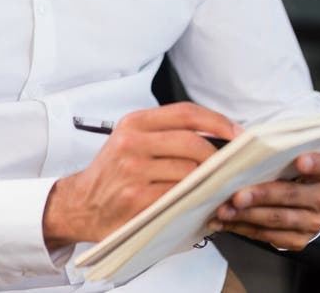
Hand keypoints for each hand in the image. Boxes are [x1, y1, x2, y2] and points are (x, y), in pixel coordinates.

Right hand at [43, 102, 240, 247]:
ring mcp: (134, 172)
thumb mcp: (131, 141)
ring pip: (189, 172)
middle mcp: (132, 142)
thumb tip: (217, 138)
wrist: (81, 204)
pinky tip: (201, 204)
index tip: (238, 133)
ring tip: (216, 188)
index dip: (218, 122)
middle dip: (217, 158)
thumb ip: (166, 134)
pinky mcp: (137, 200)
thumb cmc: (113, 173)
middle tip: (229, 169)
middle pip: (193, 143)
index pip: (186, 113)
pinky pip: (179, 198)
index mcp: (135, 123)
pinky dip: (196, 201)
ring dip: (208, 183)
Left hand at [209, 151, 319, 249]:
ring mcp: (313, 221)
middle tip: (236, 195)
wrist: (299, 190)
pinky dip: (244, 227)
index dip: (315, 163)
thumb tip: (238, 135)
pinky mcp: (299, 239)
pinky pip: (269, 235)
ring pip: (277, 218)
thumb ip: (270, 143)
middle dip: (260, 195)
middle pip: (291, 194)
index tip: (300, 161)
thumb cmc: (288, 164)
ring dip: (247, 215)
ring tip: (224, 210)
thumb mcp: (286, 150)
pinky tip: (227, 221)